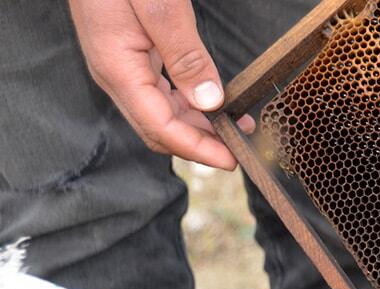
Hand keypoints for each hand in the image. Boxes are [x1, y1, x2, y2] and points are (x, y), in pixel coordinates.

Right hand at [67, 0, 253, 169]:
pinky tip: (212, 103)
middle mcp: (117, 75)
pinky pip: (160, 92)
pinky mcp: (130, 55)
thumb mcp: (158, 7)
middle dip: (200, 145)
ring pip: (161, 113)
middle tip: (240, 148)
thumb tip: (209, 101)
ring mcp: (121, 66)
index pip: (161, 128)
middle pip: (160, 129)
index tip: (231, 159)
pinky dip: (189, 104)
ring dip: (197, 127)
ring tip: (235, 128)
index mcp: (118, 69)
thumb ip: (184, 55)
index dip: (198, 150)